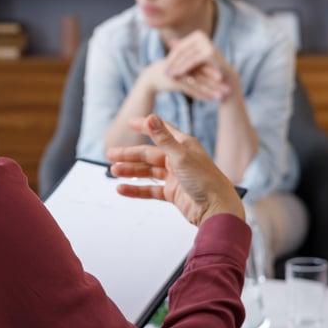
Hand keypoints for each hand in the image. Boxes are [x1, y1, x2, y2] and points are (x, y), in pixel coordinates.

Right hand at [106, 114, 245, 225]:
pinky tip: (123, 189)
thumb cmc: (205, 181)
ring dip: (131, 171)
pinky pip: (151, 189)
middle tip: (110, 154)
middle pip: (149, 154)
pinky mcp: (173, 193)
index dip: (145, 126)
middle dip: (129, 155)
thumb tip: (151, 118)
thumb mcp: (181, 156)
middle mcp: (179, 159)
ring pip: (148, 172)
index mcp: (184, 146)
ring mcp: (176, 177)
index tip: (131, 122)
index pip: (161, 131)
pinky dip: (137, 189)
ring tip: (113, 171)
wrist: (218, 210)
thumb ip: (163, 138)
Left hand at [163, 31, 240, 101]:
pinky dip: (184, 68)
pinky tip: (178, 74)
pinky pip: (192, 61)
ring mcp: (206, 42)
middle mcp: (201, 36)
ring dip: (176, 66)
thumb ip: (184, 48)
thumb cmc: (208, 66)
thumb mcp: (194, 56)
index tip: (163, 67)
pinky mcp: (209, 52)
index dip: (170, 58)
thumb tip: (171, 41)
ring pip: (186, 56)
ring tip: (169, 75)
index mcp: (197, 34)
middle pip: (181, 51)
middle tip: (164, 72)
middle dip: (172, 63)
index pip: (179, 47)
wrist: (225, 75)